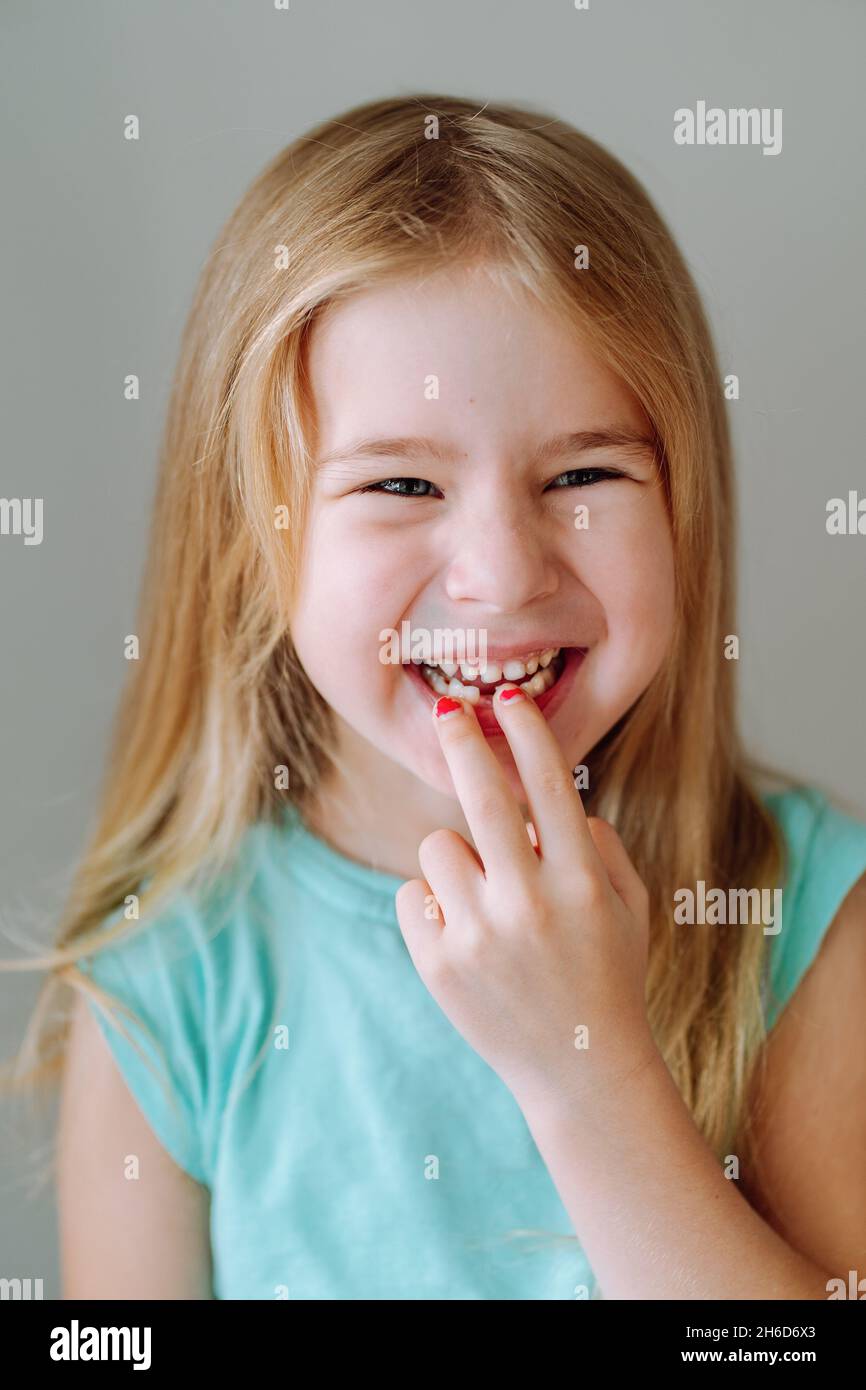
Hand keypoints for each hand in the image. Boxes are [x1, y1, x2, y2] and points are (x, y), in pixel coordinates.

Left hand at [395, 686, 657, 1118]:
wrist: (581, 1071)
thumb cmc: (608, 976)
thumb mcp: (630, 907)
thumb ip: (598, 846)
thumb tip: (551, 800)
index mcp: (581, 882)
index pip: (550, 785)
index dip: (526, 732)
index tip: (506, 696)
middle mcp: (530, 903)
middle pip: (483, 797)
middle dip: (463, 742)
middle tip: (448, 710)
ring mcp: (480, 936)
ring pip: (438, 848)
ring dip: (456, 858)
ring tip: (483, 898)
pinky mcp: (439, 964)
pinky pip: (411, 895)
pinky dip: (431, 904)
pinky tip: (462, 935)